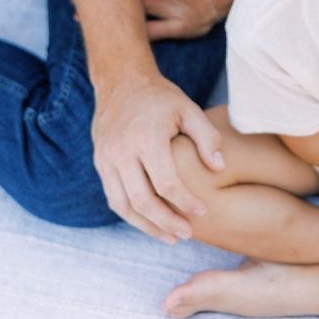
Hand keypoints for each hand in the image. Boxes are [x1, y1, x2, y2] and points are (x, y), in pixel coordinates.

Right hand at [91, 72, 224, 242]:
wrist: (120, 81)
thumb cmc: (160, 98)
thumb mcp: (188, 109)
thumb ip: (207, 138)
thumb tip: (219, 169)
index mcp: (146, 137)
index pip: (166, 183)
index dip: (186, 202)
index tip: (203, 210)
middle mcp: (122, 150)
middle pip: (142, 201)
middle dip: (166, 223)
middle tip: (187, 234)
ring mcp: (106, 158)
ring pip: (123, 205)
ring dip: (147, 226)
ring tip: (170, 237)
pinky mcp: (100, 163)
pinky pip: (113, 197)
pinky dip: (132, 215)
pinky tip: (151, 222)